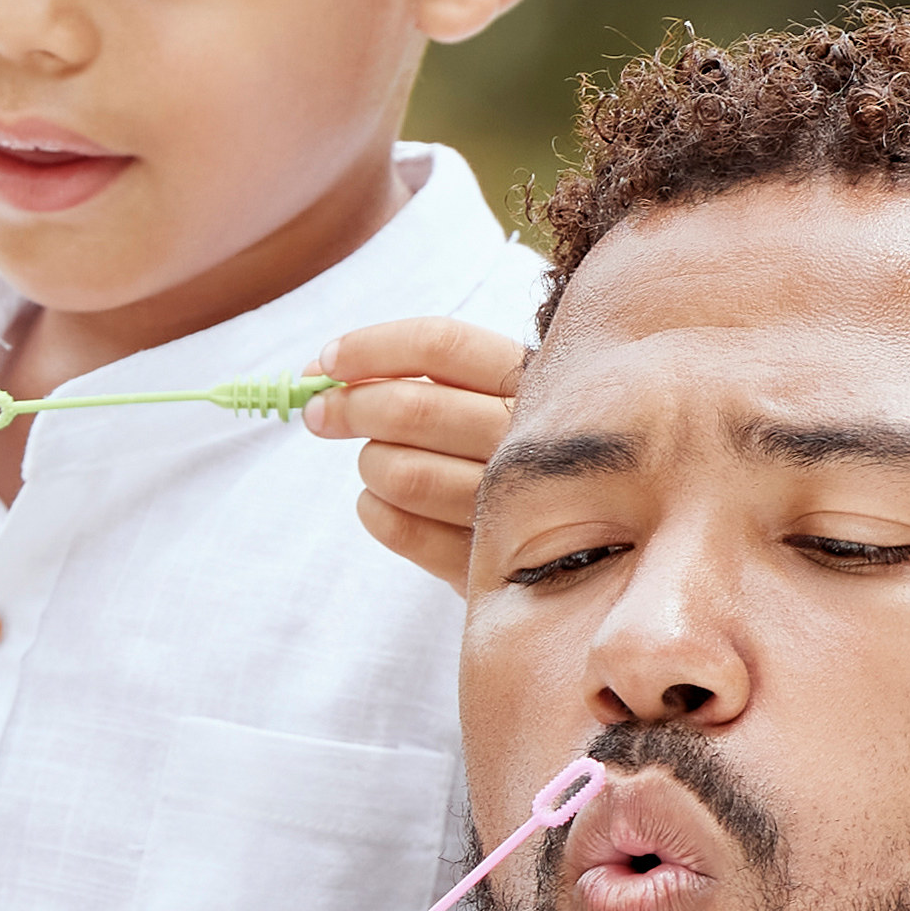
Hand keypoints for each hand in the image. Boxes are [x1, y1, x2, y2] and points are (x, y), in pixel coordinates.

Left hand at [309, 316, 524, 591]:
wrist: (589, 539)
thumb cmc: (515, 449)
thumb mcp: (496, 396)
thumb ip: (428, 375)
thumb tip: (321, 368)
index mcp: (539, 380)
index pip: (442, 346)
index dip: (370, 348)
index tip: (324, 362)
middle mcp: (538, 440)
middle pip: (413, 410)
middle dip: (348, 407)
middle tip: (320, 413)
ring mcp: (518, 507)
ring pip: (402, 473)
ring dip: (369, 464)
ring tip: (375, 464)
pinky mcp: (490, 564)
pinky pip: (402, 529)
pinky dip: (373, 510)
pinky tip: (380, 502)